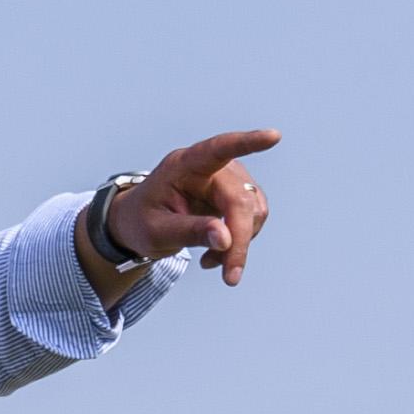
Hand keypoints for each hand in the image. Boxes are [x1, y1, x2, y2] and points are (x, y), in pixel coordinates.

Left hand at [96, 126, 279, 287]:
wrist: (140, 223)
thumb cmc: (142, 221)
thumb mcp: (157, 232)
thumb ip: (190, 232)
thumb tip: (226, 239)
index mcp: (184, 165)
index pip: (218, 149)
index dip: (246, 143)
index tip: (273, 136)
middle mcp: (211, 167)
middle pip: (240, 199)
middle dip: (239, 240)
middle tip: (230, 276)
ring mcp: (228, 180)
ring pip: (253, 211)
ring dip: (239, 243)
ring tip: (211, 260)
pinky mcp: (237, 195)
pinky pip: (252, 220)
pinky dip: (240, 243)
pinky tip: (217, 254)